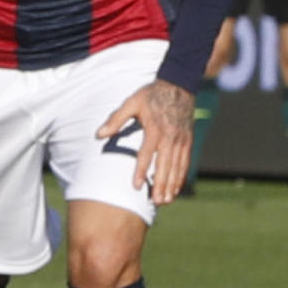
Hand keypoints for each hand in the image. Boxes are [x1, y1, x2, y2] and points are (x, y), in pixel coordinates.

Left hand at [100, 79, 194, 205]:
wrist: (179, 85)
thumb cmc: (151, 95)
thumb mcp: (132, 102)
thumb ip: (116, 119)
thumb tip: (99, 134)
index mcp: (155, 129)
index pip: (147, 154)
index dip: (141, 171)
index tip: (136, 186)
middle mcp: (170, 137)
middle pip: (165, 165)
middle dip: (161, 185)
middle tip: (156, 202)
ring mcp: (181, 140)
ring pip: (177, 167)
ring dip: (172, 185)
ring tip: (165, 201)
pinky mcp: (188, 141)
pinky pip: (186, 163)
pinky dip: (181, 177)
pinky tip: (176, 189)